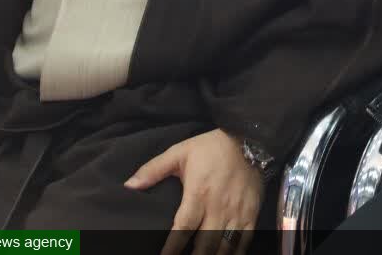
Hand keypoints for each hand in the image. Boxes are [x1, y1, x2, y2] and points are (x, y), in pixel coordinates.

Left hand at [126, 129, 262, 254]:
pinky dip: (236, 253)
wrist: (250, 138)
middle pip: (205, 244)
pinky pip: (245, 240)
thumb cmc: (211, 147)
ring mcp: (237, 212)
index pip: (183, 228)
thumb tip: (129, 185)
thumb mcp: (180, 152)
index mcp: (198, 194)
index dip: (172, 249)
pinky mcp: (252, 213)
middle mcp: (218, 207)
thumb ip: (153, 170)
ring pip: (225, 247)